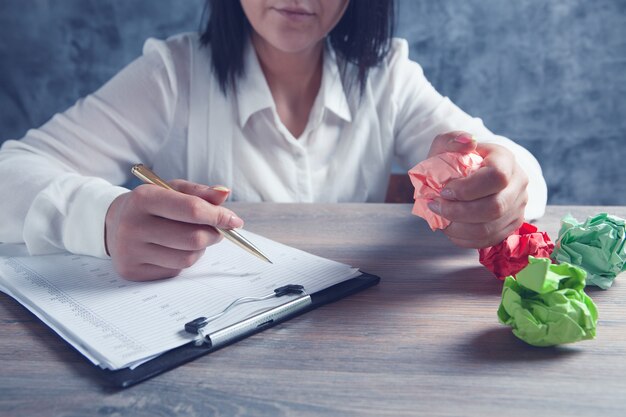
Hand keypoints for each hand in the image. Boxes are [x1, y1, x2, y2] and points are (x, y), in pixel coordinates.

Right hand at [104, 180, 243, 280]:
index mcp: (143, 198)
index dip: (219, 216)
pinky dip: (182, 260)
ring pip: (187, 258)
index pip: (192, 210)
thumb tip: (224, 193)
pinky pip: (174, 270)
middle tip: (218, 230)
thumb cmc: (150, 205)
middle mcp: (133, 225)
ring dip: (200, 249)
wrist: (113, 223)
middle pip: (193, 238)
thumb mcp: (172, 190)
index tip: (235, 221)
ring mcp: (131, 251)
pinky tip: (172, 249)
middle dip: (214, 234)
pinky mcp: (132, 271)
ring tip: (192, 237)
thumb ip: (200, 192)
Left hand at [426, 131, 527, 247]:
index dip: (467, 189)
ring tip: (440, 218)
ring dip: (457, 227)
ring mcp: (517, 207)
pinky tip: (449, 228)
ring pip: (489, 229)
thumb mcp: (446, 145)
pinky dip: (462, 238)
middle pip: (495, 207)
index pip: (496, 177)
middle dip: (459, 212)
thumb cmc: (453, 161)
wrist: (462, 178)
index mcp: (505, 160)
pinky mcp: (510, 226)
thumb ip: (452, 140)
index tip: (444, 191)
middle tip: (436, 206)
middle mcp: (518, 184)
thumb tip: (468, 142)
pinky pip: (487, 241)